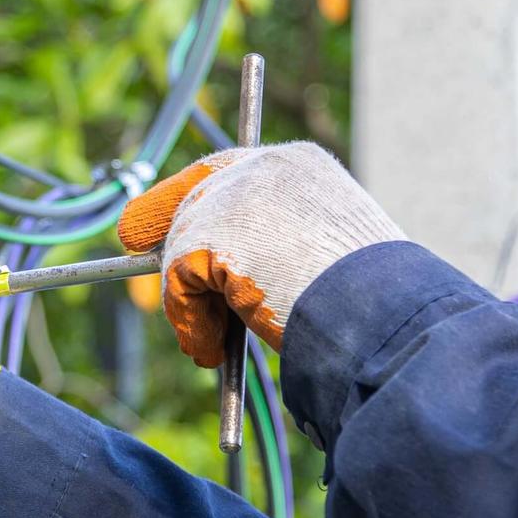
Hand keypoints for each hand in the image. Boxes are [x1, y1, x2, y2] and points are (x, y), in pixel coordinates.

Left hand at [117, 141, 403, 366]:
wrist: (379, 311)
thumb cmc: (369, 302)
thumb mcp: (322, 260)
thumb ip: (269, 250)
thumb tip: (214, 282)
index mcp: (300, 167)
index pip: (225, 170)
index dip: (181, 200)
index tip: (137, 230)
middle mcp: (264, 166)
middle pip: (191, 202)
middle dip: (173, 257)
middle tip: (187, 317)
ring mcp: (234, 195)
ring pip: (183, 248)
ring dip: (192, 304)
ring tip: (216, 346)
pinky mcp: (209, 234)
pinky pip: (177, 283)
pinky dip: (188, 321)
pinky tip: (213, 351)